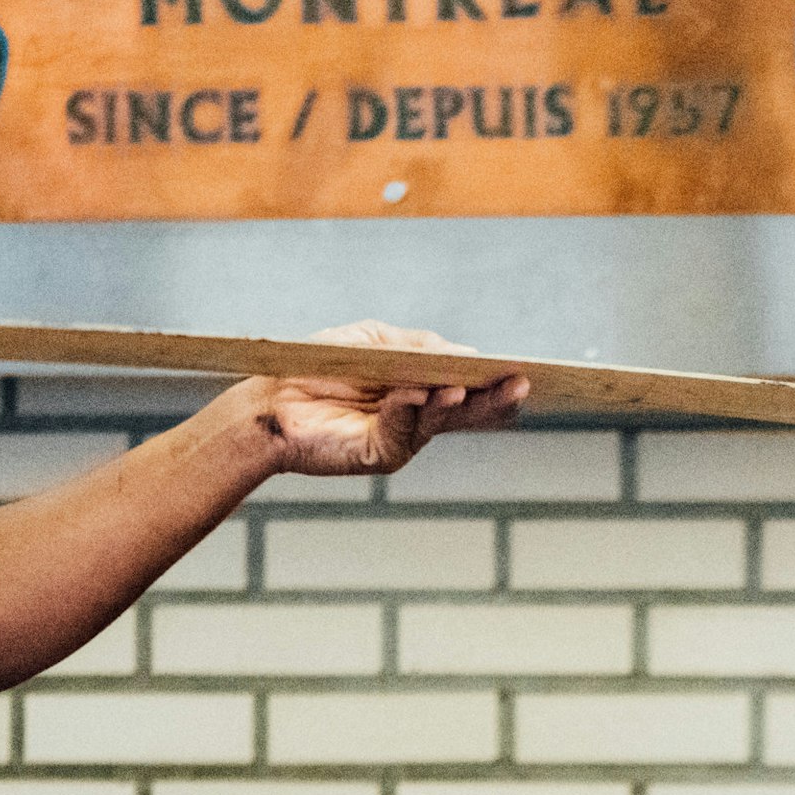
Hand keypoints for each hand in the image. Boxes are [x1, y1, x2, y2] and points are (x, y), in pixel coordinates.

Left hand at [256, 319, 528, 478]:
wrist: (271, 399)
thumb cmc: (320, 365)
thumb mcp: (374, 340)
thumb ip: (418, 344)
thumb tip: (465, 351)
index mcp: (420, 393)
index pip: (468, 390)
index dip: (495, 384)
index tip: (523, 371)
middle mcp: (417, 420)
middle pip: (465, 411)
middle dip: (493, 398)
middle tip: (521, 384)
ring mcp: (400, 438)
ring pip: (438, 421)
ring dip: (456, 403)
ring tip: (469, 384)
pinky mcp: (376, 453)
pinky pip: (400, 430)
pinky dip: (409, 410)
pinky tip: (416, 393)